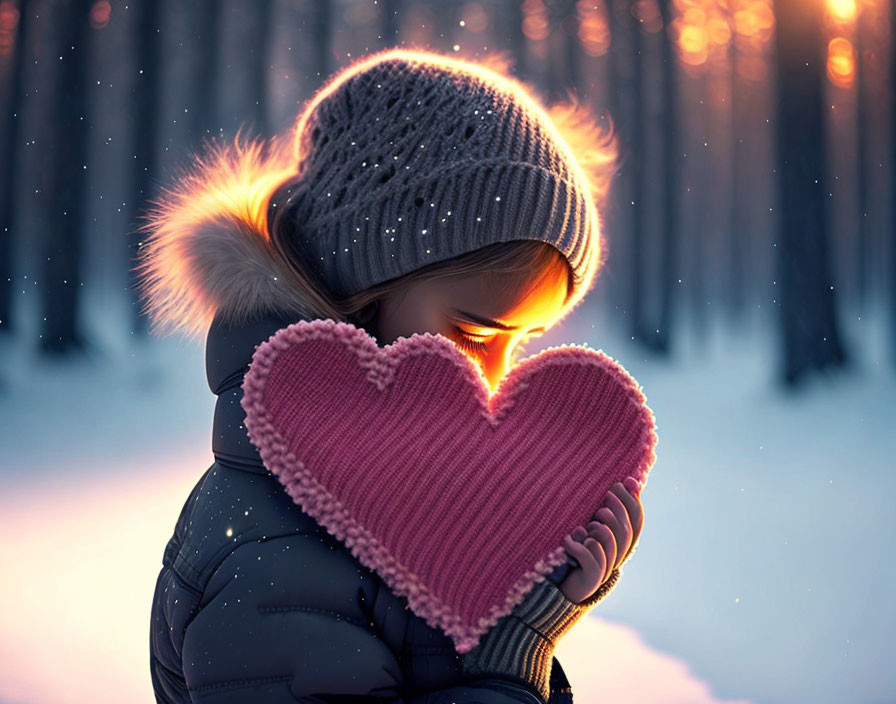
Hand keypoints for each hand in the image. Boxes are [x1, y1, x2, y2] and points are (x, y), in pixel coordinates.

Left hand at [558, 479, 644, 603]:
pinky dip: (578, 546)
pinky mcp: (591, 578)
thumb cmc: (580, 550)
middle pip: (626, 530)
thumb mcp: (592, 525)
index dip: (633, 499)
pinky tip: (568, 539)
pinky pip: (591, 560)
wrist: (566, 586)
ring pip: (611, 542)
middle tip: (604, 496)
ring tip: (588, 523)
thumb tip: (625, 480)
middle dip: (617, 508)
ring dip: (600, 528)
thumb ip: (606, 508)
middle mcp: (618, 555)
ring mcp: (606, 568)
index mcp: (622, 542)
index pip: (638, 519)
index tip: (625, 480)